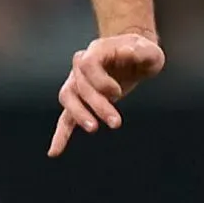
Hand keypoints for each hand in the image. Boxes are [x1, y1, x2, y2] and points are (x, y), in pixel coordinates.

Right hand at [48, 32, 166, 155]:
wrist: (134, 55)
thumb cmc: (142, 52)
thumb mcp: (148, 50)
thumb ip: (139, 51)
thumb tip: (127, 51)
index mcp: (96, 50)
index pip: (87, 65)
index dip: (100, 81)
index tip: (118, 92)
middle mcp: (81, 65)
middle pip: (79, 85)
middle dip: (97, 105)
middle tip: (116, 122)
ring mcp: (77, 82)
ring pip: (68, 98)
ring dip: (80, 115)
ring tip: (94, 128)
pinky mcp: (80, 100)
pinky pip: (66, 117)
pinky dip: (60, 134)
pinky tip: (54, 152)